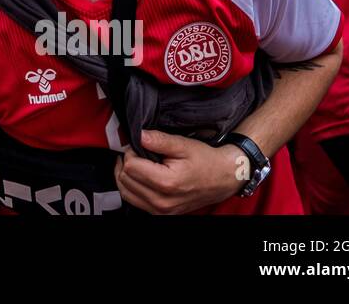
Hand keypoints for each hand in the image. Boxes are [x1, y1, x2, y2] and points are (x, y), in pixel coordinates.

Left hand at [114, 130, 242, 213]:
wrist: (223, 178)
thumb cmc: (206, 161)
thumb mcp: (184, 145)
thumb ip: (159, 140)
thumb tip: (139, 135)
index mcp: (167, 183)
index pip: (130, 166)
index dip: (131, 152)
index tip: (139, 146)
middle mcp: (162, 201)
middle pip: (125, 179)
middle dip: (127, 162)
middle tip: (138, 153)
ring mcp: (161, 211)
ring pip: (125, 191)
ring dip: (126, 175)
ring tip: (136, 163)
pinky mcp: (161, 214)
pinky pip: (134, 201)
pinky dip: (132, 187)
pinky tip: (140, 176)